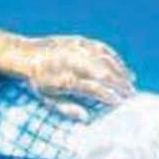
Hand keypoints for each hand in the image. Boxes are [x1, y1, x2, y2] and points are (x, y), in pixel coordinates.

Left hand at [21, 36, 135, 114]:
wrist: (27, 55)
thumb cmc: (39, 81)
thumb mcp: (48, 99)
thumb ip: (67, 109)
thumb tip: (86, 118)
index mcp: (65, 80)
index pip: (93, 89)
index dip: (109, 96)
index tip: (120, 103)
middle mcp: (73, 63)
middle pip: (103, 74)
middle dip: (120, 84)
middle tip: (131, 93)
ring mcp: (77, 49)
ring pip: (105, 59)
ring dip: (121, 71)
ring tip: (131, 81)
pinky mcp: (79, 41)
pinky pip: (101, 48)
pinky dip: (114, 57)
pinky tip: (121, 66)